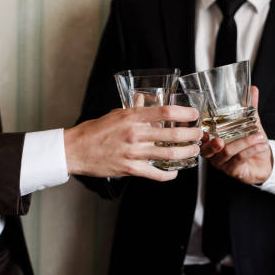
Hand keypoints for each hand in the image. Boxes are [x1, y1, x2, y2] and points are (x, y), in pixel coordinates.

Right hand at [64, 105, 201, 180]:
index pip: (164, 111)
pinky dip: (168, 174)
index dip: (184, 112)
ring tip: (193, 151)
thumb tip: (145, 100)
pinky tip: (175, 172)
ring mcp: (132, 152)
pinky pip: (155, 174)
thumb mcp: (115, 114)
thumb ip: (133, 109)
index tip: (194, 114)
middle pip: (171, 134)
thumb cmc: (94, 131)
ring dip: (185, 153)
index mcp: (131, 117)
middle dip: (191, 134)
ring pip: (168, 154)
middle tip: (199, 134)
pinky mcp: (129, 169)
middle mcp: (134, 134)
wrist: (75, 150)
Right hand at [200, 86, 272, 183]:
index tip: (201, 128)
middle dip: (213, 145)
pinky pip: (241, 158)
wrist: (263, 162)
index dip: (198, 134)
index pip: (199, 137)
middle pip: (206, 150)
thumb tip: (253, 89)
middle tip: (220, 140)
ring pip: (228, 152)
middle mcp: (213, 153)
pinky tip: (262, 144)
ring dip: (245, 142)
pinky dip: (252, 149)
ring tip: (259, 135)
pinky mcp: (233, 170)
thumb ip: (249, 108)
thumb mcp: (249, 124)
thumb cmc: (250, 143)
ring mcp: (222, 163)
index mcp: (211, 140)